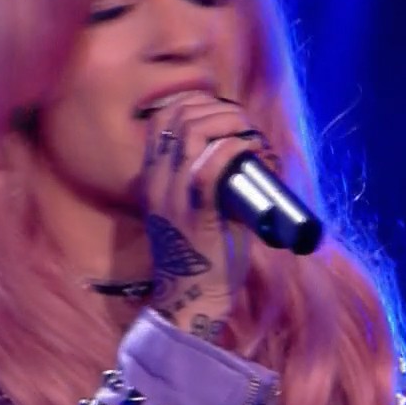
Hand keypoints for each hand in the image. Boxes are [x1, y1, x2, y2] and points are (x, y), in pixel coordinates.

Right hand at [137, 91, 276, 344]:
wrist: (191, 301)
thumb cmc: (203, 256)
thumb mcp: (189, 209)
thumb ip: (203, 180)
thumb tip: (242, 151)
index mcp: (153, 178)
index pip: (163, 118)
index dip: (196, 103)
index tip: (225, 114)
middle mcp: (158, 183)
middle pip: (179, 117)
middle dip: (219, 109)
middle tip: (246, 126)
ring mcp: (174, 198)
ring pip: (193, 133)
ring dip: (230, 124)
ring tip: (252, 136)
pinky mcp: (197, 215)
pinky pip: (210, 167)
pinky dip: (234, 149)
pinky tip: (252, 150)